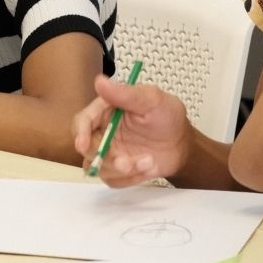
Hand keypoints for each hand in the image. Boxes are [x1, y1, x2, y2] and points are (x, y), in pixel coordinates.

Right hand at [71, 74, 192, 187]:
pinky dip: (130, 179)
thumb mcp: (152, 100)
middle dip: (106, 158)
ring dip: (122, 170)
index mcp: (106, 110)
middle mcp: (102, 131)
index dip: (80, 132)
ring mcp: (108, 152)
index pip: (83, 120)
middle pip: (86, 148)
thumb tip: (100, 81)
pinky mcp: (116, 170)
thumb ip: (126, 94)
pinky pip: (112, 180)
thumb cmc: (168, 117)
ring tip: (148, 161)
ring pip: (97, 168)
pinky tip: (148, 168)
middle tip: (127, 163)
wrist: (182, 144)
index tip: (83, 145)